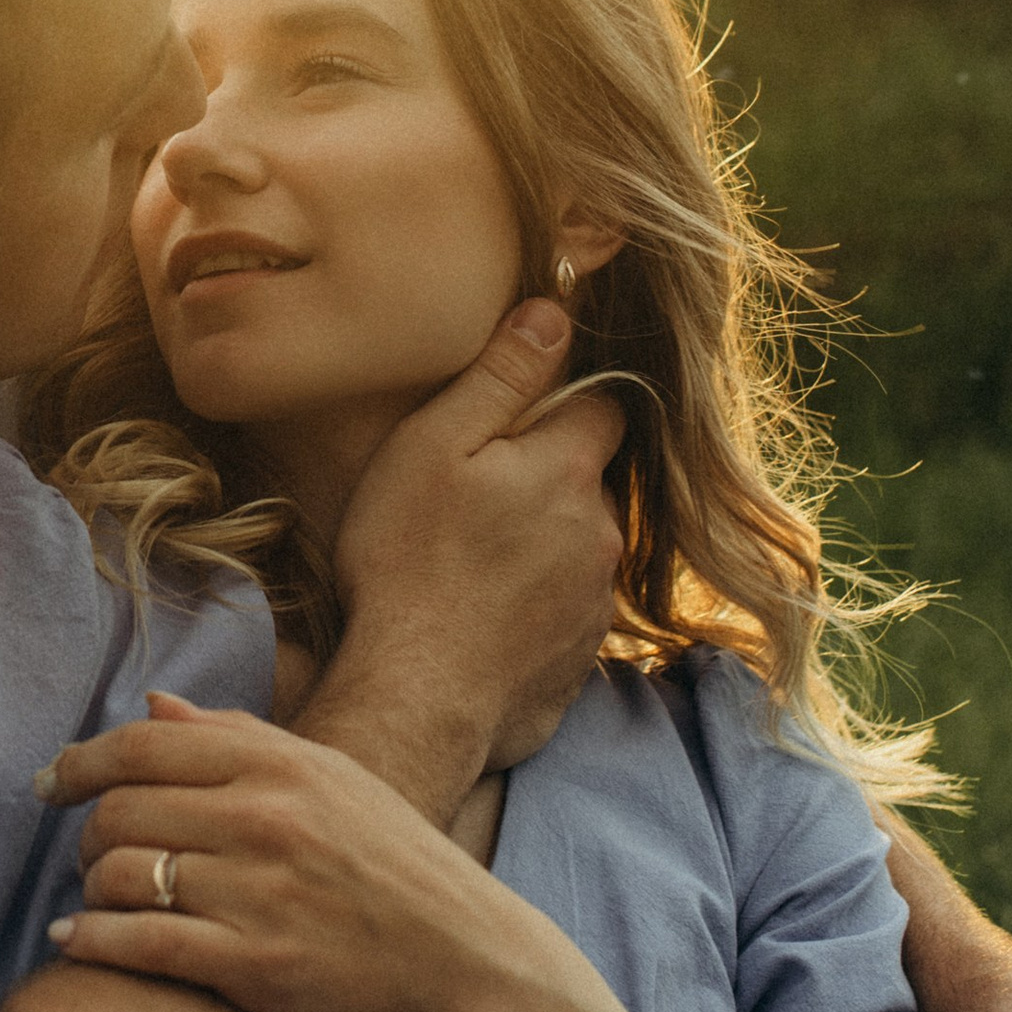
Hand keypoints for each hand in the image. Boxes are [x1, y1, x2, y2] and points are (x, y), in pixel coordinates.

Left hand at [36, 699, 532, 1011]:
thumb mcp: (330, 779)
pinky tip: (74, 940)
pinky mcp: (254, 965)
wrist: (466, 960)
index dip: (80, 762)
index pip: (144, 746)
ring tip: (94, 899)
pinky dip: (92, 940)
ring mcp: (257, 893)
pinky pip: (141, 943)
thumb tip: (151, 702)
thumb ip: (238, 737)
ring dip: (89, 888)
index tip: (49, 782)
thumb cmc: (393, 865)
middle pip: (120, 810)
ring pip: (121, 875)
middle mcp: (265, 820)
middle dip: (84, 832)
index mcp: (280, 766)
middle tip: (85, 853)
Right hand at [319, 302, 624, 816]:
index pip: (604, 408)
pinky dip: (532, 608)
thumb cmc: (408, 562)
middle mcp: (600, 533)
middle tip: (471, 499)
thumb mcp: (434, 446)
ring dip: (540, 546)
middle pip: (586, 482)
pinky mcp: (579, 661)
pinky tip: (477, 618)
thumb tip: (554, 314)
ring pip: (577, 548)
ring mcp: (595, 604)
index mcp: (568, 470)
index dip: (565, 404)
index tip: (517, 420)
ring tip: (467, 566)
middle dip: (545, 480)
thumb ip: (500, 377)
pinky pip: (564, 612)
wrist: (416, 697)